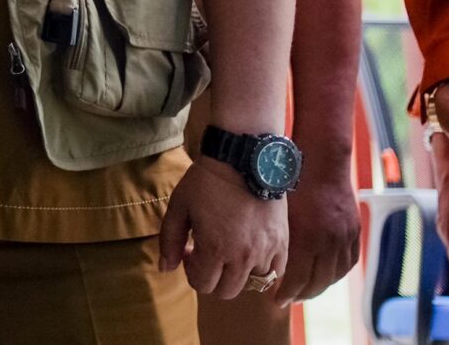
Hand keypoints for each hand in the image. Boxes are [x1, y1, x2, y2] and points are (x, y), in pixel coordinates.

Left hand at [159, 156, 287, 298]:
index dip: (191, 270)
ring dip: (237, 274)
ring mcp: (266, 251)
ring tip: (229, 250)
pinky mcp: (283, 242)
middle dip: (212, 277)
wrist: (242, 157)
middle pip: (227, 291)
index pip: (202, 285)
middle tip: (207, 252)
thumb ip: (169, 241)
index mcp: (215, 250)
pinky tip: (251, 252)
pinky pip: (275, 273)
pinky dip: (263, 270)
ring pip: (252, 284)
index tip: (190, 250)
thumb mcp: (179, 206)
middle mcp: (243, 257)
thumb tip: (165, 269)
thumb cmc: (206, 181)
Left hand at [274, 150, 360, 304]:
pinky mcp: (354, 230)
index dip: (285, 293)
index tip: (275, 299)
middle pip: (317, 282)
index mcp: (305, 237)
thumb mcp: (275, 209)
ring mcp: (344, 237)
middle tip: (288, 299)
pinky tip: (325, 274)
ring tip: (305, 289)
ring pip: (334, 275)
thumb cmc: (289, 178)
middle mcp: (328, 241)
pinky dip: (336, 272)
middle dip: (302, 294)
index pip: (297, 279)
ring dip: (320, 286)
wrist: (321, 157)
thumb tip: (263, 260)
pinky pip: (348, 262)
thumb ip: (274, 237)